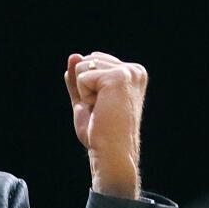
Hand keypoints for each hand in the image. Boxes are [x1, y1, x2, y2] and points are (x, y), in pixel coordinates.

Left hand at [65, 52, 146, 198]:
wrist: (111, 152)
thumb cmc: (101, 133)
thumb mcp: (86, 100)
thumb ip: (79, 78)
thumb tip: (74, 55)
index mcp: (132, 74)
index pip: (94, 60)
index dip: (88, 86)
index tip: (103, 106)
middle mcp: (134, 69)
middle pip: (87, 60)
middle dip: (85, 87)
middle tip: (101, 110)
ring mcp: (128, 71)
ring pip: (83, 66)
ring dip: (85, 92)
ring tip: (101, 110)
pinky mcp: (118, 76)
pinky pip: (82, 76)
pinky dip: (84, 96)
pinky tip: (100, 109)